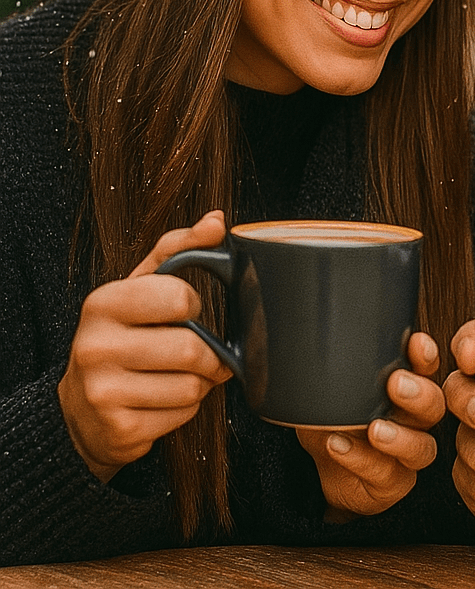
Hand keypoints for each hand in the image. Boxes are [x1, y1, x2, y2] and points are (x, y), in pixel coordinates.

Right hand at [58, 210, 233, 482]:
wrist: (81, 408)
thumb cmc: (123, 335)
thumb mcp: (141, 286)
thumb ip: (179, 249)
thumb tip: (217, 221)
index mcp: (103, 303)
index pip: (181, 298)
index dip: (192, 306)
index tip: (181, 312)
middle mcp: (95, 347)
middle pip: (192, 349)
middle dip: (206, 355)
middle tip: (194, 353)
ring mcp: (102, 392)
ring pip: (192, 386)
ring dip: (198, 384)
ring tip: (175, 376)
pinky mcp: (118, 431)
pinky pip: (182, 416)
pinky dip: (184, 410)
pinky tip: (160, 401)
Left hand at [297, 331, 444, 521]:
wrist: (320, 467)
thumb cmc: (332, 417)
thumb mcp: (329, 386)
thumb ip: (332, 362)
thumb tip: (308, 328)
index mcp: (407, 386)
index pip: (427, 367)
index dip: (427, 356)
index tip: (417, 344)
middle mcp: (415, 419)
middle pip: (435, 406)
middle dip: (420, 393)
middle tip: (396, 383)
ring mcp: (408, 454)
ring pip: (423, 448)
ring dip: (400, 437)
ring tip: (374, 428)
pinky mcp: (394, 484)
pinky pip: (387, 475)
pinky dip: (362, 460)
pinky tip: (338, 445)